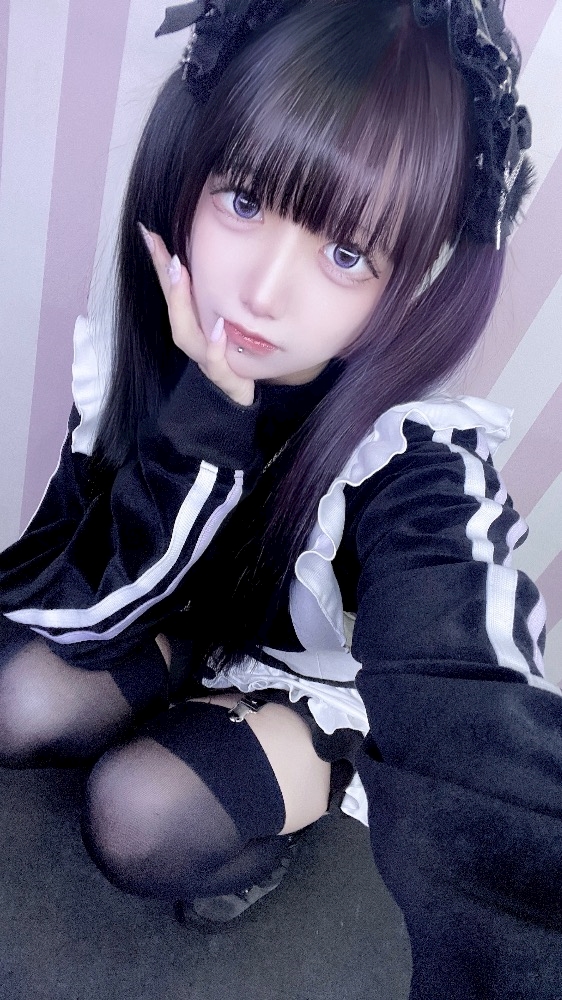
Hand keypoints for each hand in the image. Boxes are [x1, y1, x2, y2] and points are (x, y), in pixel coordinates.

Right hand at [138, 222, 254, 406]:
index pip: (172, 291)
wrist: (245, 401)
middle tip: (163, 249)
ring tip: (181, 274)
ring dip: (181, 304)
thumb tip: (220, 255)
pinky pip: (217, 364)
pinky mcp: (226, 380)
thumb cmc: (237, 360)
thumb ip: (221, 299)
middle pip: (173, 310)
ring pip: (186, 336)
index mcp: (194, 326)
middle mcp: (195, 342)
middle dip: (166, 280)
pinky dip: (215, 346)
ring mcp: (208, 361)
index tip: (148, 232)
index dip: (158, 264)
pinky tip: (218, 327)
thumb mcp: (231, 325)